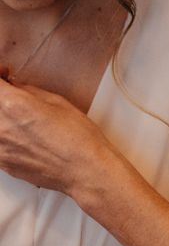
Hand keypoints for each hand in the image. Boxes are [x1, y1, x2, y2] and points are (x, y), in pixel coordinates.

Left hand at [0, 75, 113, 196]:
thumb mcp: (57, 102)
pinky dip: (4, 135)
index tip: (4, 76)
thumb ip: (29, 92)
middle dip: (2, 97)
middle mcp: (0, 128)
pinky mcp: (1, 164)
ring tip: (18, 116)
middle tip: (11, 94)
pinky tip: (20, 133)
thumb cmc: (78, 136)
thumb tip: (15, 87)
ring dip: (4, 117)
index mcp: (14, 106)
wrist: (83, 169)